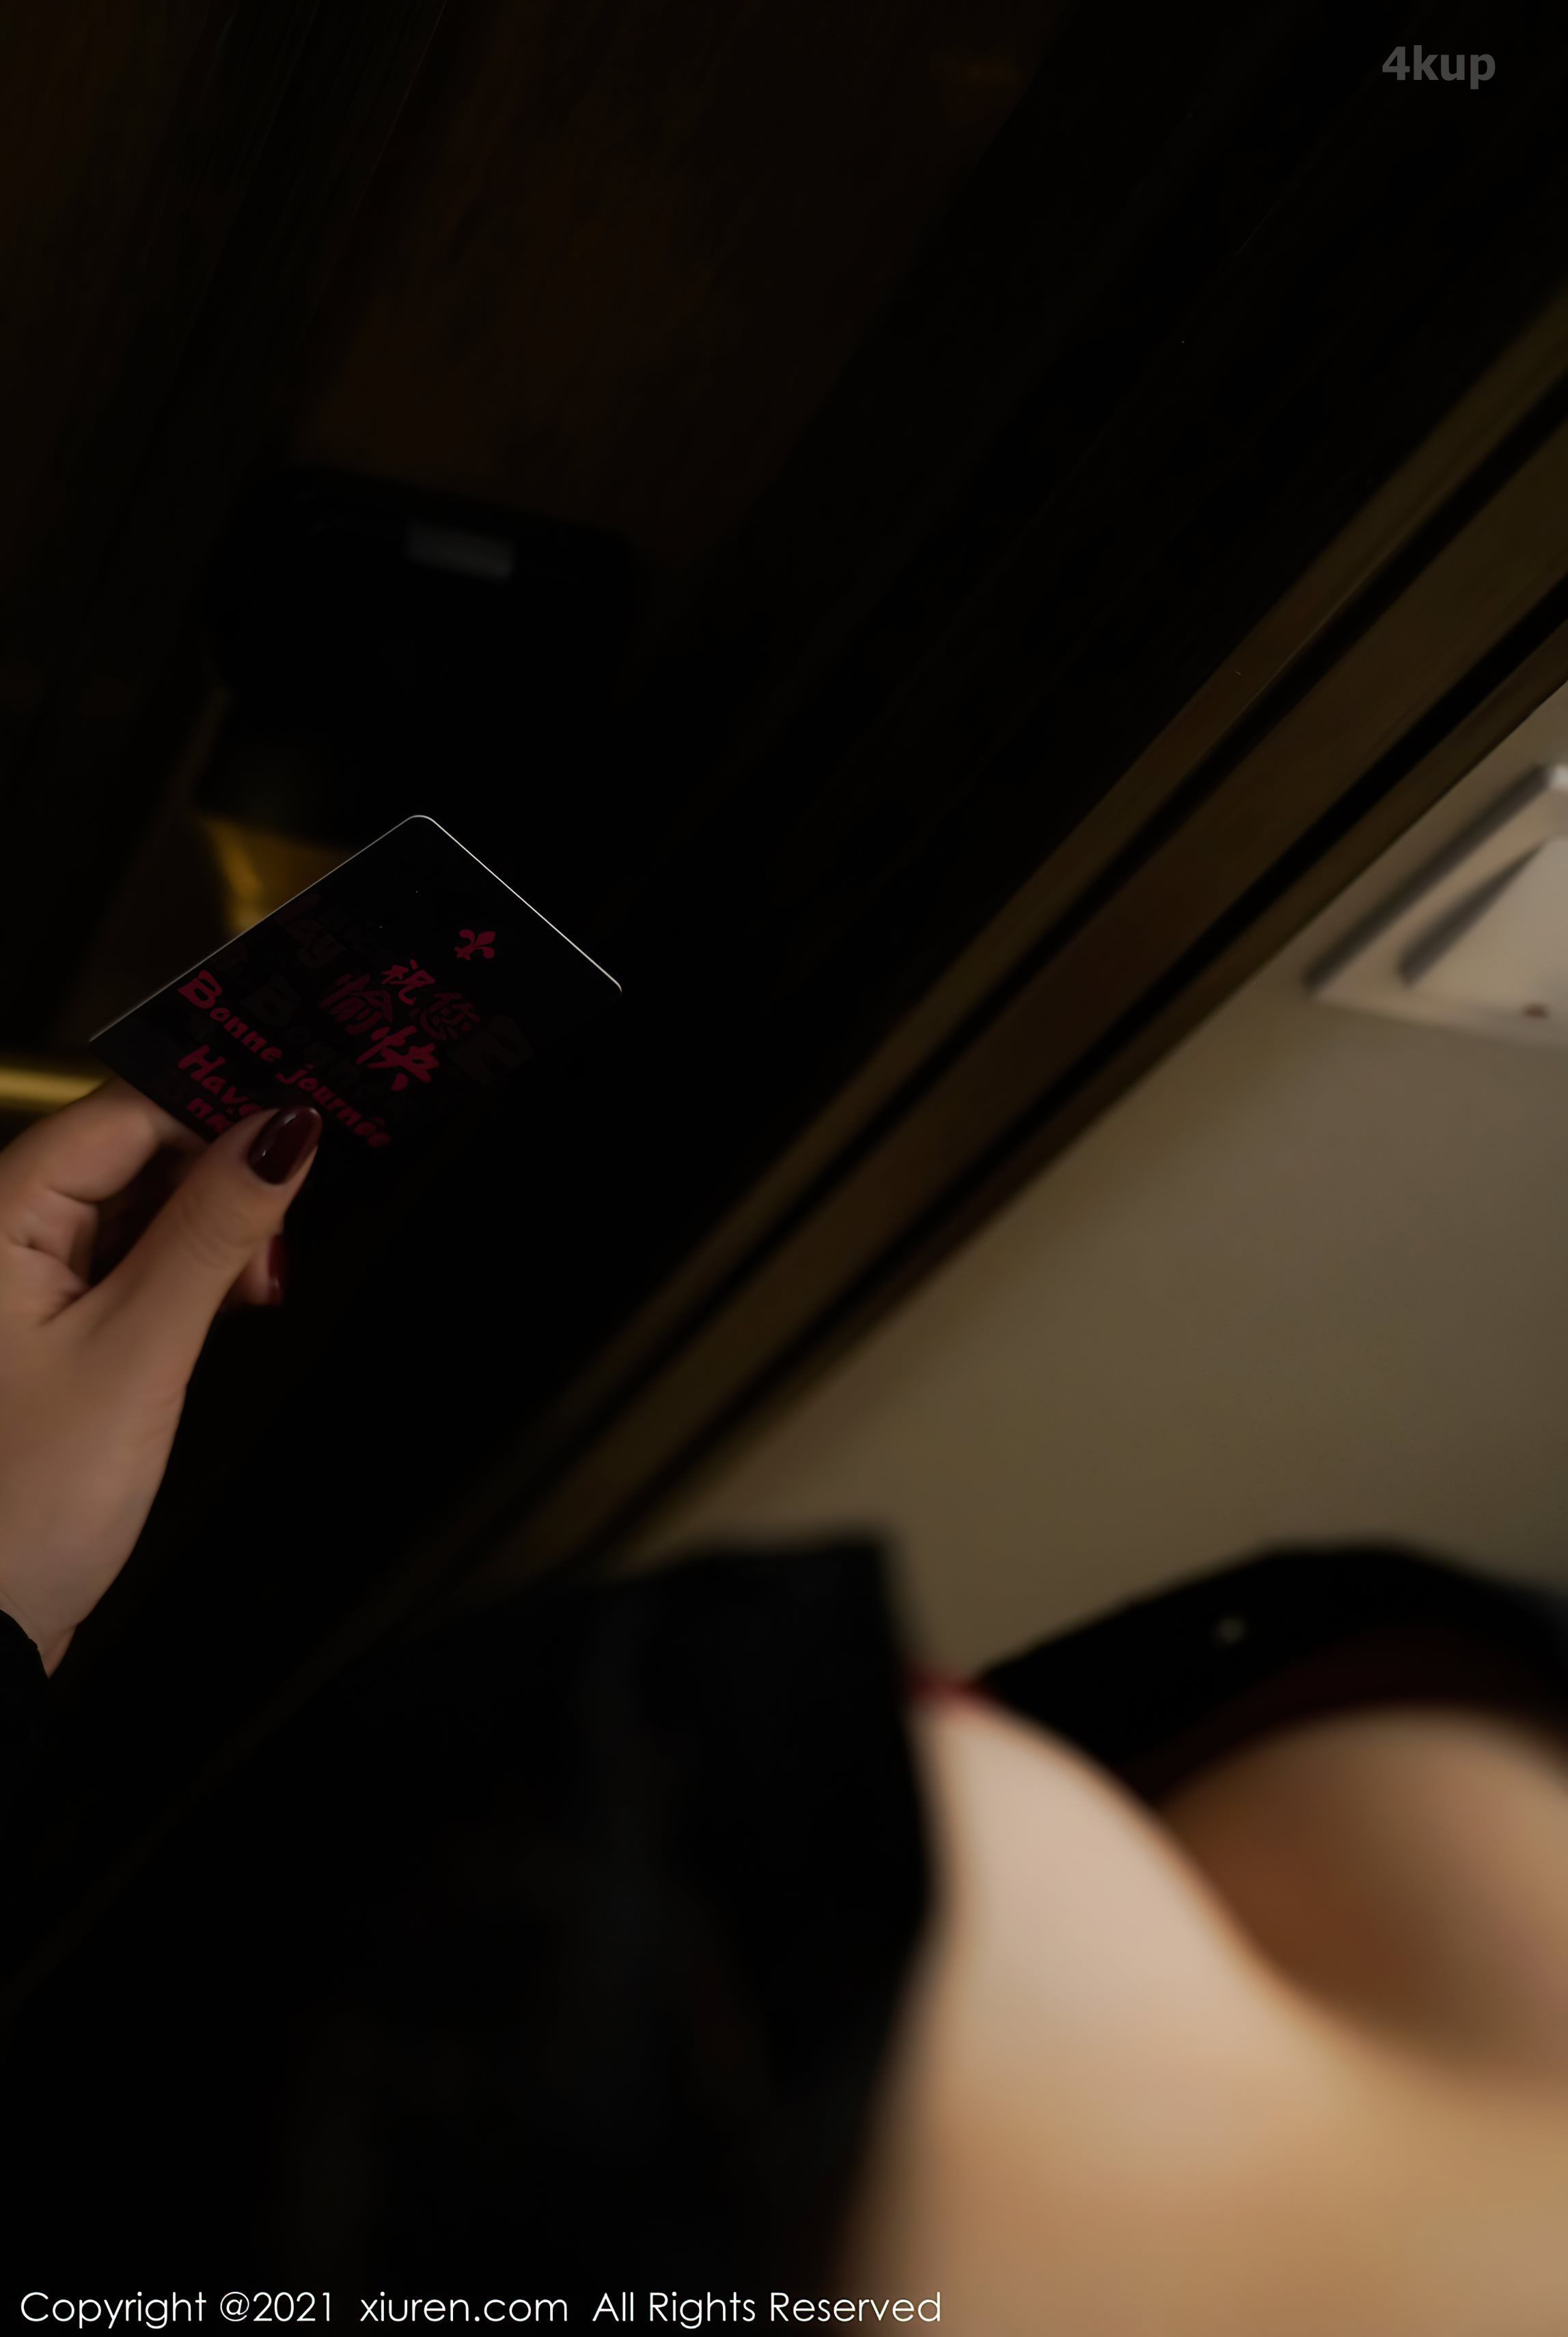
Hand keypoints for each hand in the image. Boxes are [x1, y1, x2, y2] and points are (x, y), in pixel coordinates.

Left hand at [0, 1078, 321, 1670]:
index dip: (217, 1109)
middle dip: (220, 1180)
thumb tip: (285, 1128)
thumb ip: (215, 1231)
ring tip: (252, 1291)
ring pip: (139, 1204)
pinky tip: (222, 1306)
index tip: (304, 1124)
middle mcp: (2, 1233)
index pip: (124, 1110)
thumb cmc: (27, 1502)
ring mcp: (23, 1280)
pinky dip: (185, 1272)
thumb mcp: (141, 1352)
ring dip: (210, 1231)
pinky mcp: (49, 1325)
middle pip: (134, 1150)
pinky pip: (128, 1258)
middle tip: (276, 1249)